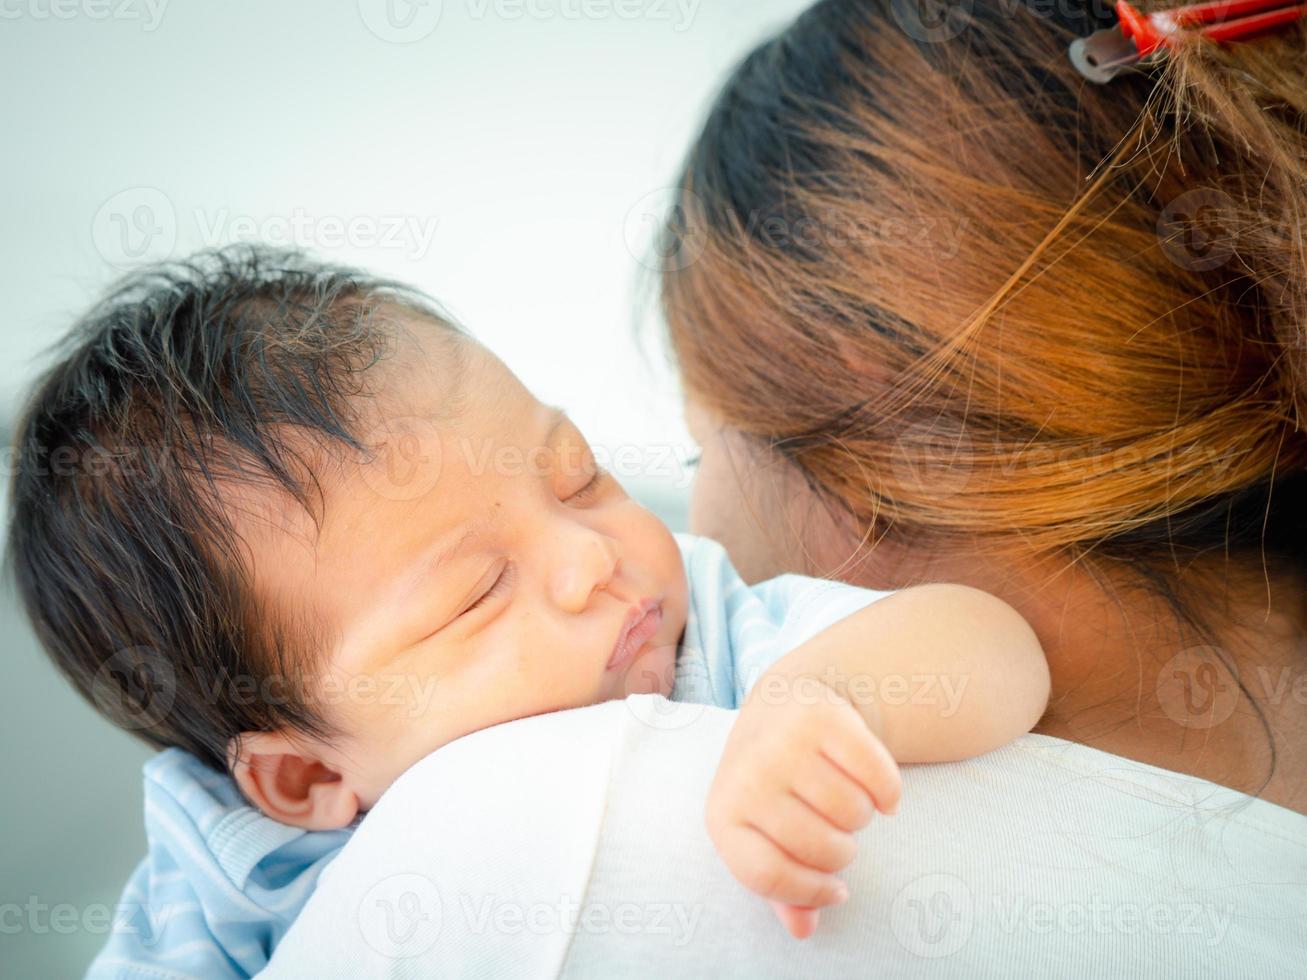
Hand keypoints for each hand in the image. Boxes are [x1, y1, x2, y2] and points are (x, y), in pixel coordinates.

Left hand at [704, 677, 901, 938]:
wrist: (784, 702)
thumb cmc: (773, 781)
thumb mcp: (764, 831)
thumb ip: (781, 885)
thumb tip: (804, 930)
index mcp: (724, 815)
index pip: (769, 875)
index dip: (811, 892)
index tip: (835, 890)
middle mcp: (748, 777)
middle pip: (821, 849)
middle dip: (842, 850)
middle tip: (836, 831)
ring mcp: (783, 744)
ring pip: (853, 814)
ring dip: (861, 815)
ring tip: (845, 798)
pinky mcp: (823, 717)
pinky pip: (878, 777)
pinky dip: (887, 791)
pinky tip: (874, 785)